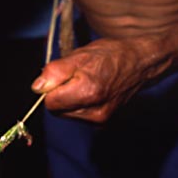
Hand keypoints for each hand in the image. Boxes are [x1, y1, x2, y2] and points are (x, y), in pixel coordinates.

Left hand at [31, 38, 147, 122]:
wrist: (140, 63)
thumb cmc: (111, 55)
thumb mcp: (80, 56)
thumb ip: (56, 72)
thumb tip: (37, 87)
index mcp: (88, 93)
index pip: (50, 102)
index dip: (52, 87)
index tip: (64, 74)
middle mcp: (94, 112)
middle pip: (57, 110)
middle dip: (60, 93)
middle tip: (76, 76)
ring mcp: (100, 120)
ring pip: (66, 113)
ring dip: (69, 99)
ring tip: (86, 81)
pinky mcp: (103, 122)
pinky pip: (78, 115)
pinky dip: (79, 103)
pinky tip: (92, 90)